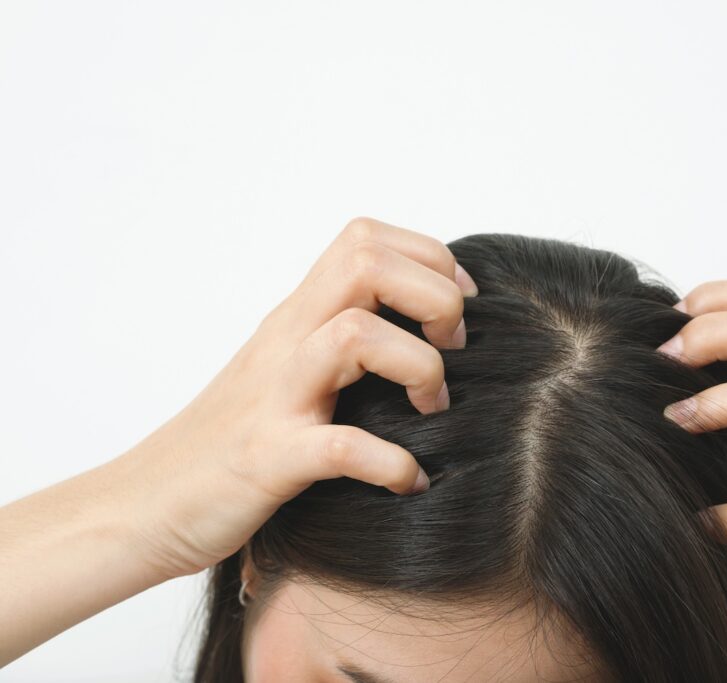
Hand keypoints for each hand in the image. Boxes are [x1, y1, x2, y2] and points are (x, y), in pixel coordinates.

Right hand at [123, 217, 478, 579]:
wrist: (147, 504)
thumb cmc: (232, 439)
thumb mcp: (287, 368)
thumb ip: (338, 336)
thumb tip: (421, 327)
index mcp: (297, 317)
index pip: (367, 238)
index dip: (431, 261)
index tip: (455, 312)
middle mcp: (286, 342)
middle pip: (367, 262)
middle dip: (434, 299)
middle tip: (450, 353)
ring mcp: (274, 397)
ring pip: (355, 334)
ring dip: (419, 368)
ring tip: (430, 408)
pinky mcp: (267, 459)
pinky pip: (338, 446)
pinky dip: (389, 463)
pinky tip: (407, 481)